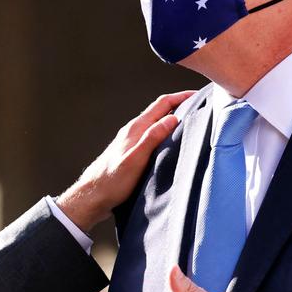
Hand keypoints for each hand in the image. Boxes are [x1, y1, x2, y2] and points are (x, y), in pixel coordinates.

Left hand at [55, 90, 194, 231]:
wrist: (92, 197)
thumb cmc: (111, 181)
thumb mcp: (135, 159)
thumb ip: (152, 138)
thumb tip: (172, 118)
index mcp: (135, 129)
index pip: (162, 104)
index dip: (180, 97)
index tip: (198, 94)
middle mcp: (133, 132)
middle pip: (159, 111)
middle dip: (179, 105)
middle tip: (199, 106)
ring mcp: (132, 142)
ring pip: (156, 124)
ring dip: (172, 119)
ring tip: (189, 122)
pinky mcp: (131, 153)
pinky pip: (152, 137)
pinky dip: (164, 133)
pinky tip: (170, 143)